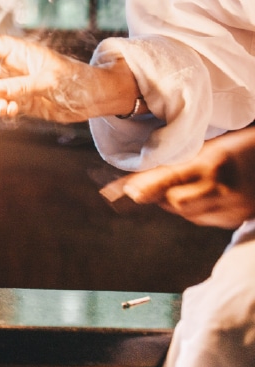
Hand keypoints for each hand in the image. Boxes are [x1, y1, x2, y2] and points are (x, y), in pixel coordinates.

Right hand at [0, 34, 124, 122]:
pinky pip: (4, 104)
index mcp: (22, 52)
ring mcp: (18, 85)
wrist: (95, 99)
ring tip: (2, 109)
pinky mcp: (22, 101)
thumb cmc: (77, 80)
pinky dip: (4, 110)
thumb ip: (21, 85)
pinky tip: (12, 112)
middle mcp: (16, 67)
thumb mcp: (50, 81)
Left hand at [121, 127, 254, 228]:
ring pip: (187, 214)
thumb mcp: (207, 147)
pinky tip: (201, 195)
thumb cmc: (236, 147)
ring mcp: (233, 207)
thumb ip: (176, 162)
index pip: (172, 179)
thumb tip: (135, 181)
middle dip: (161, 195)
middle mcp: (223, 188)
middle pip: (176, 203)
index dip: (147, 187)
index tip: (128, 190)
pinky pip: (203, 219)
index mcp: (213, 163)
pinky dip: (194, 210)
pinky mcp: (237, 219)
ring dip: (175, 203)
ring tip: (183, 186)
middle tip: (153, 185)